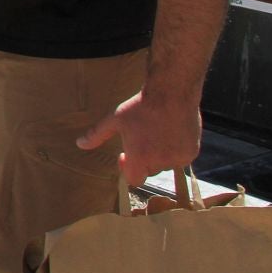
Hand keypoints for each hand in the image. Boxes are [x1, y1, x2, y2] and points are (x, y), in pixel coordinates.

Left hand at [78, 89, 202, 185]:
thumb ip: (97, 135)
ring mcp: (178, 158)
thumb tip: (80, 144)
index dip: (127, 169)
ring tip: (156, 133)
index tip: (125, 155)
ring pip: (166, 164)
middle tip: (141, 140)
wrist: (172, 93)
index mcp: (140, 159)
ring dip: (160, 155)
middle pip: (149, 171)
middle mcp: (160, 162)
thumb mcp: (115, 119)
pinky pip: (181, 158)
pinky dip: (175, 150)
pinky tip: (170, 133)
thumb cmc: (141, 106)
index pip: (133, 180)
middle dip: (143, 159)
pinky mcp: (191, 153)